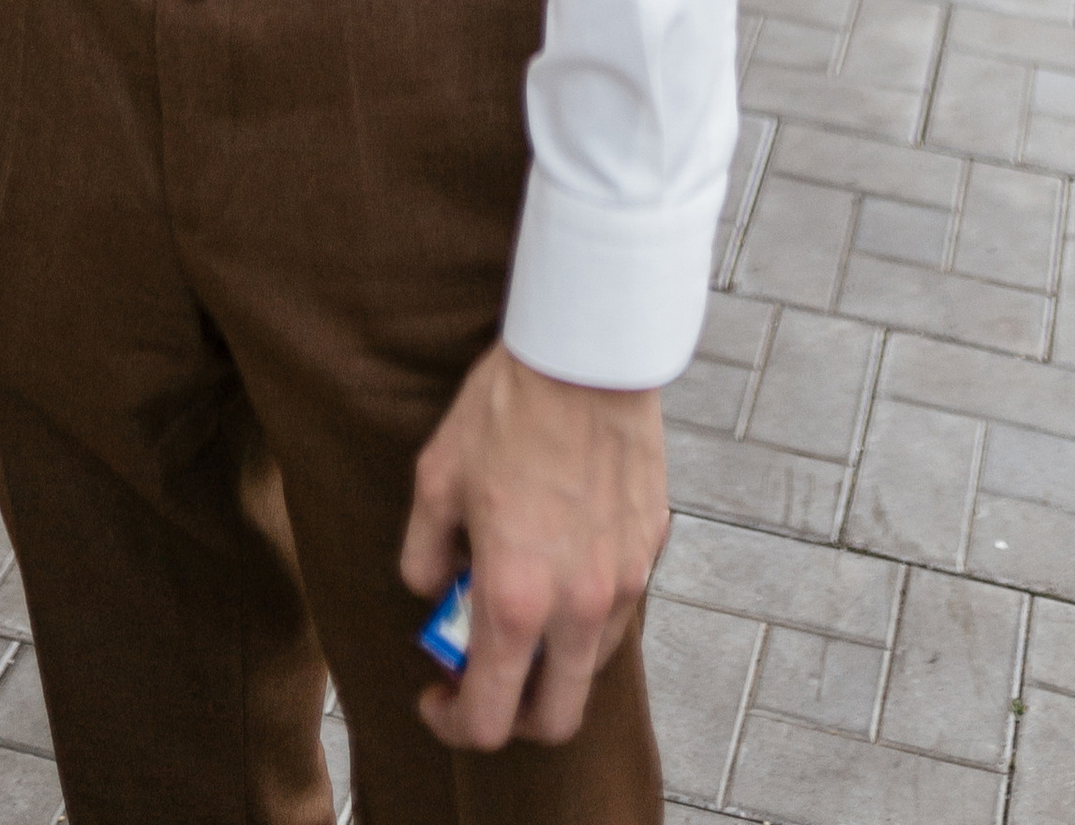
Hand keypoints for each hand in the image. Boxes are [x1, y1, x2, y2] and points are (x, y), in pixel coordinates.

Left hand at [399, 346, 667, 751]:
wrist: (586, 353)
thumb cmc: (506, 411)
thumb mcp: (436, 479)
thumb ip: (423, 555)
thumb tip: (432, 590)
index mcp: (516, 600)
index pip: (490, 718)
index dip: (454, 722)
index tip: (436, 695)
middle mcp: (578, 606)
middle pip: (555, 719)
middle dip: (513, 715)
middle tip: (483, 671)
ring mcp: (624, 580)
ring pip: (591, 664)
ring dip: (552, 659)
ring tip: (521, 598)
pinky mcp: (650, 546)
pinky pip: (617, 606)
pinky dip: (584, 608)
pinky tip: (560, 553)